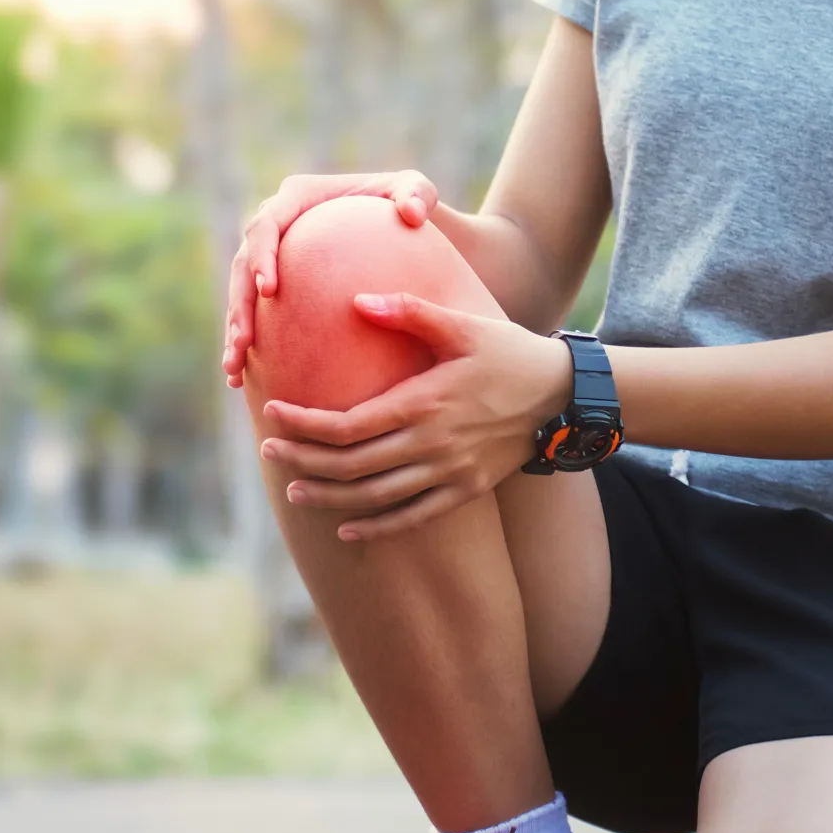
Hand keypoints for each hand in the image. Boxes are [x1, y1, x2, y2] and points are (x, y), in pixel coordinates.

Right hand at [223, 170, 438, 387]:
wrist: (402, 231)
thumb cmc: (411, 208)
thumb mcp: (418, 193)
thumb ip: (418, 195)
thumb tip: (412, 214)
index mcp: (297, 198)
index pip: (267, 224)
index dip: (261, 257)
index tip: (270, 290)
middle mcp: (277, 225)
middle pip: (243, 266)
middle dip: (240, 305)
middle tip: (244, 341)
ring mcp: (273, 258)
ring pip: (241, 296)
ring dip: (234, 332)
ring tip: (233, 368)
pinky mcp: (276, 287)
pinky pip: (256, 317)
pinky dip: (246, 346)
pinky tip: (239, 381)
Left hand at [259, 292, 572, 540]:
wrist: (563, 397)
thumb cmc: (509, 353)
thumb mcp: (463, 324)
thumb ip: (408, 311)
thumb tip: (357, 301)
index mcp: (424, 402)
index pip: (347, 423)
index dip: (304, 424)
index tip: (272, 415)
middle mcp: (431, 444)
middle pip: (351, 465)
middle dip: (304, 460)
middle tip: (268, 453)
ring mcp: (449, 473)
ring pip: (376, 497)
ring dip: (330, 497)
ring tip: (295, 491)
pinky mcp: (465, 491)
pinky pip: (413, 517)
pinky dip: (377, 527)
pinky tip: (347, 530)